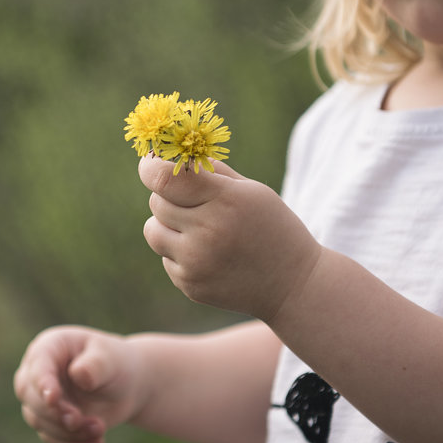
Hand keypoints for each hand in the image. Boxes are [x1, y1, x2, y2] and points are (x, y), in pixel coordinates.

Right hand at [13, 325, 143, 442]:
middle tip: (80, 420)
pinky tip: (97, 442)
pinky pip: (51, 437)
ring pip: (39, 420)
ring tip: (100, 429)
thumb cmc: (116, 364)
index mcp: (50, 347)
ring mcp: (39, 397)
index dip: (42, 383)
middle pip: (30, 396)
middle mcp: (37, 371)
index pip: (38, 366)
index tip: (53, 399)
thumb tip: (78, 375)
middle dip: (55, 413)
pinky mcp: (48, 420)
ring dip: (68, 431)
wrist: (125, 386)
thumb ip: (95, 365)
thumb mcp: (111, 359)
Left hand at [139, 155, 320, 322]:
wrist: (293, 284)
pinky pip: (165, 258)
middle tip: (195, 202)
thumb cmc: (271, 226)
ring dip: (166, 225)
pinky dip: (180, 253)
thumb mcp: (251, 190)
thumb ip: (210, 171)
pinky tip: (210, 255)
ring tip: (198, 228)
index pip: (166, 179)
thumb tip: (167, 156)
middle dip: (168, 197)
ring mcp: (197, 263)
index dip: (149, 168)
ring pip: (152, 230)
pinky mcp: (190, 285)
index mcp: (225, 201)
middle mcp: (207, 233)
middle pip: (157, 202)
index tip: (149, 164)